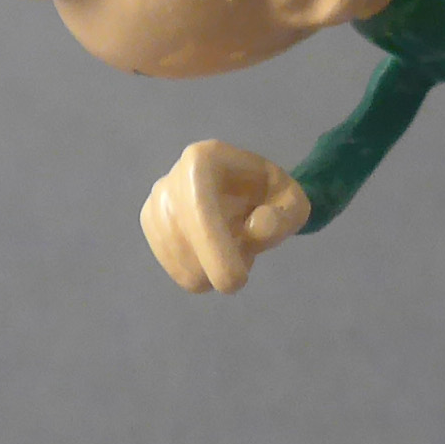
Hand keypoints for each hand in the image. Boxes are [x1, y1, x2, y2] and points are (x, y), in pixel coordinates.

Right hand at [140, 140, 310, 293]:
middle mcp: (170, 179)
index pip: (198, 207)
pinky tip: (215, 254)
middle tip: (244, 268)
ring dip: (214, 269)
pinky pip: (177, 271)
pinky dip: (203, 273)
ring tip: (234, 247)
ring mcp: (156, 204)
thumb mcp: (293, 202)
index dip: (213, 248)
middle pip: (182, 238)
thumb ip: (284, 216)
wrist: (245, 193)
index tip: (235, 282)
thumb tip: (256, 228)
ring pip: (180, 261)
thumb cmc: (269, 197)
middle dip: (216, 265)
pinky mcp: (151, 227)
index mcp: (203, 160)